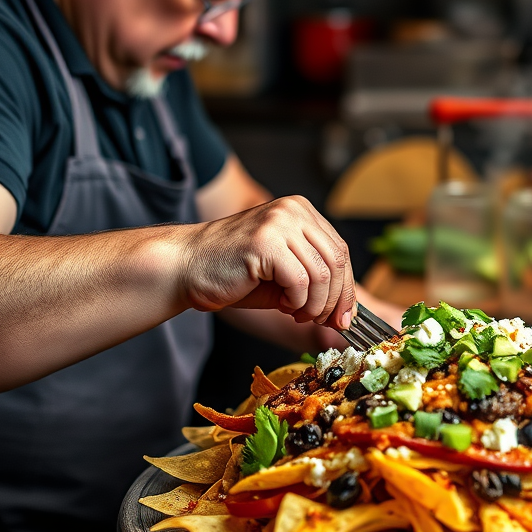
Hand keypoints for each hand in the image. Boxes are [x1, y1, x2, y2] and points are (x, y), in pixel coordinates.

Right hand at [182, 196, 354, 327]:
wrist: (185, 267)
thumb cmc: (232, 274)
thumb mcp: (284, 274)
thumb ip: (314, 282)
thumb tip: (346, 313)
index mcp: (301, 211)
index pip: (341, 250)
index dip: (347, 288)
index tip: (345, 317)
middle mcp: (293, 210)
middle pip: (338, 260)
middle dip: (336, 300)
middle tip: (322, 321)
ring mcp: (279, 222)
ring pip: (322, 273)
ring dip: (315, 304)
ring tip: (297, 313)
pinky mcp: (266, 242)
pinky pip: (301, 280)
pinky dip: (298, 301)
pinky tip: (283, 305)